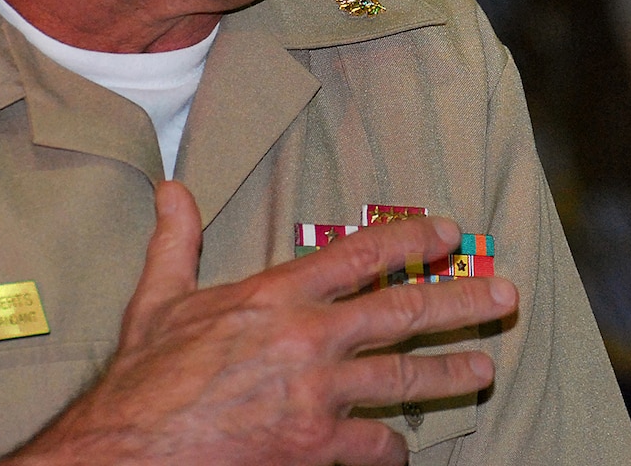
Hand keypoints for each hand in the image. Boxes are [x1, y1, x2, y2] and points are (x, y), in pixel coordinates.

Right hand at [5, 180, 517, 465]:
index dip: (412, 239)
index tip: (448, 232)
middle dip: (461, 301)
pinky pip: (373, 447)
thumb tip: (172, 190)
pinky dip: (392, 451)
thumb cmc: (141, 381)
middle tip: (503, 295)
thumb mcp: (156, 301)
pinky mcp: (315, 447)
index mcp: (275, 296)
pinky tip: (402, 450)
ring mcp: (317, 395)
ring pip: (403, 380)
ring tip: (483, 369)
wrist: (127, 451)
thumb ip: (176, 244)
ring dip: (450, 374)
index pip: (361, 254)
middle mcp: (308, 338)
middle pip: (403, 311)